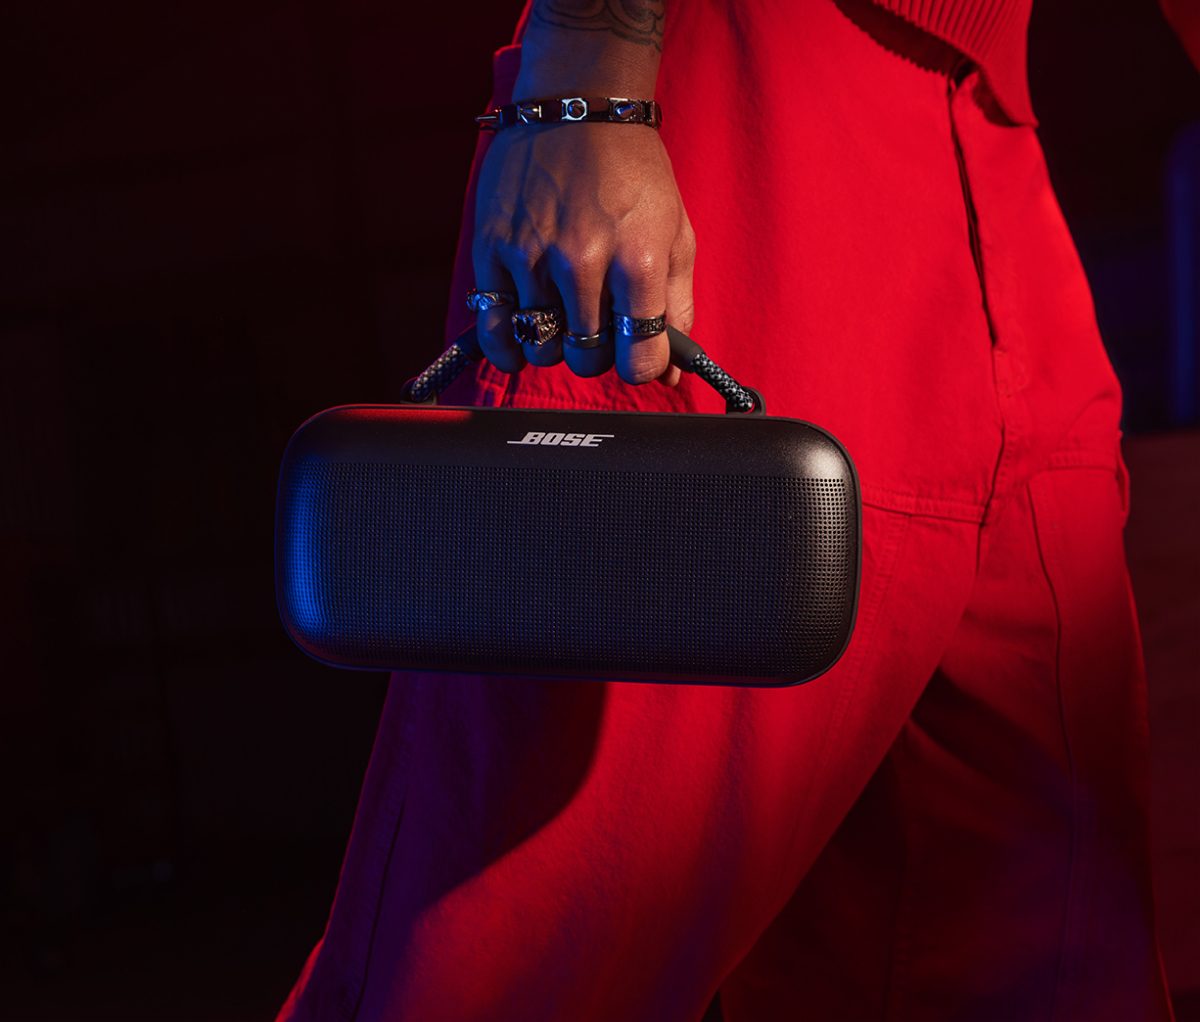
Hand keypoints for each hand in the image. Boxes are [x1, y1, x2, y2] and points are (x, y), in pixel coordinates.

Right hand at [472, 121, 693, 386]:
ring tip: (561, 322)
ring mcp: (532, 254)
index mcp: (637, 258)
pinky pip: (494, 327)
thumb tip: (669, 373)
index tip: (637, 355)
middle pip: (586, 358)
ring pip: (540, 347)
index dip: (642, 366)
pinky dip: (507, 348)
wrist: (579, 104)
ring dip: (553, 347)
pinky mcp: (493, 247)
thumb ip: (677, 306)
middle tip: (597, 332)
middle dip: (596, 356)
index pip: (639, 357)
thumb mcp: (675, 233)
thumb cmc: (634, 172)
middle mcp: (583, 259)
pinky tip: (520, 341)